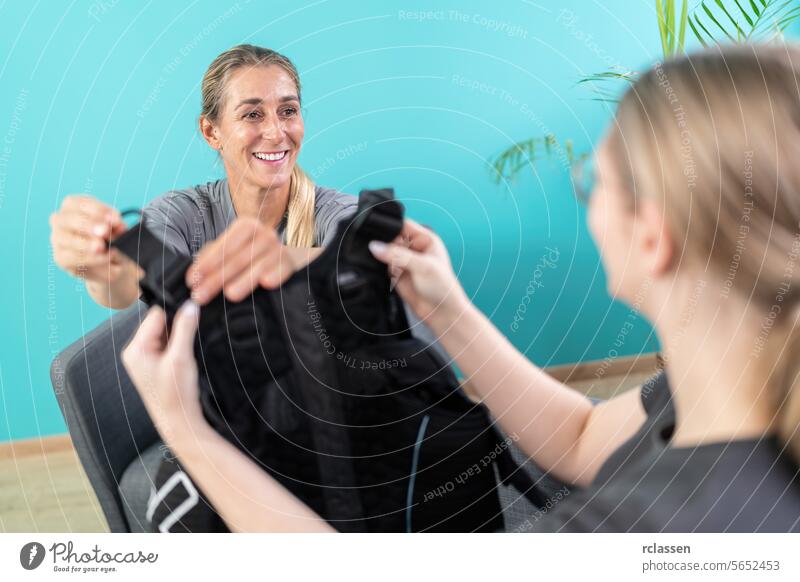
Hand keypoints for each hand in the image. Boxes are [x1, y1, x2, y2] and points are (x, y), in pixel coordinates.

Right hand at [50, 195, 128, 283]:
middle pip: (70, 219)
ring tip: (102, 247)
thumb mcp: (116, 228)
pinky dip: (91, 258)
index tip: (116, 219)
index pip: (81, 203)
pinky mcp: (61, 257)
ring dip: (86, 243)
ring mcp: (58, 238)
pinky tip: (104, 258)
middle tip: (105, 232)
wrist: (107, 261)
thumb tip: (120, 225)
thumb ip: (117, 225)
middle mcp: (61, 219)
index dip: (99, 210)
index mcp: (73, 204)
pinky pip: (72, 257)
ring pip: (67, 239)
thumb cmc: (110, 237)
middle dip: (89, 225)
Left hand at [121, 302, 204, 440]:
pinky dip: (179, 345)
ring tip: (189, 346)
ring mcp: (144, 358)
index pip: (155, 315)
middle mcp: (136, 351)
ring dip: (179, 335)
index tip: (193, 309)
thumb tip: (191, 305)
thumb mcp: (181, 356)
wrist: (178, 421)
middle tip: (195, 327)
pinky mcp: (154, 364)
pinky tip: (187, 352)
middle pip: (160, 323)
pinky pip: (167, 345)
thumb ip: (185, 327)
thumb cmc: (176, 393)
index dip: (175, 310)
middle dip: (178, 324)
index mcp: (136, 348)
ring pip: (165, 333)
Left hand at [185, 216, 300, 303]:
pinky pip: (282, 269)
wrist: (283, 257)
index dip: (206, 264)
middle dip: (216, 278)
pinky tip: (265, 283)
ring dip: (243, 281)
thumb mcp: (229, 250)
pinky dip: (275, 275)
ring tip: (229, 295)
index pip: (223, 246)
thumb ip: (211, 258)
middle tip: (201, 295)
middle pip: (237, 258)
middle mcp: (264, 233)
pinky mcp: (290, 263)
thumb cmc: (250, 254)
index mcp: (246, 226)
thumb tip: (194, 276)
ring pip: (258, 265)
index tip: (191, 281)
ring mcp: (278, 248)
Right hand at [368, 219, 467, 323]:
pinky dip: (377, 267)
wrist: (442, 313)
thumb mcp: (422, 266)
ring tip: (376, 260)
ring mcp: (404, 261)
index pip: (403, 225)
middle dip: (381, 242)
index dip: (389, 225)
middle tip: (373, 247)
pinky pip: (382, 266)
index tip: (373, 228)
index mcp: (425, 239)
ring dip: (378, 255)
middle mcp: (414, 248)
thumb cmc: (442, 287)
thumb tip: (375, 246)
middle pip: (391, 237)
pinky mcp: (396, 274)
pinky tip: (377, 269)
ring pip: (384, 252)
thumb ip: (398, 255)